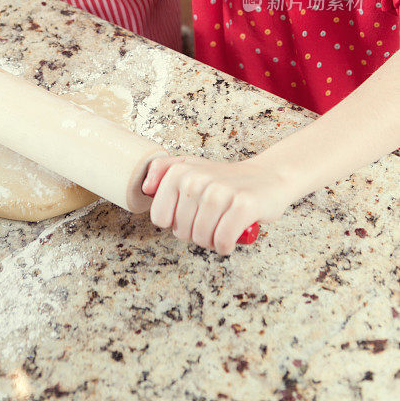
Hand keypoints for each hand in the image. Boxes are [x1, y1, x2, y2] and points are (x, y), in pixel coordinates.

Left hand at [143, 154, 290, 255]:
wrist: (267, 176)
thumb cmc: (225, 179)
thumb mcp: (192, 166)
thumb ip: (163, 170)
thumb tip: (146, 188)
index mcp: (180, 171)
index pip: (160, 217)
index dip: (175, 223)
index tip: (190, 215)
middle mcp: (198, 179)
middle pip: (181, 231)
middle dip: (195, 233)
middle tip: (210, 221)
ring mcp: (221, 191)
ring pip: (201, 238)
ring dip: (212, 241)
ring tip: (221, 227)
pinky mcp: (244, 205)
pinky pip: (222, 241)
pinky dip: (225, 246)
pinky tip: (231, 238)